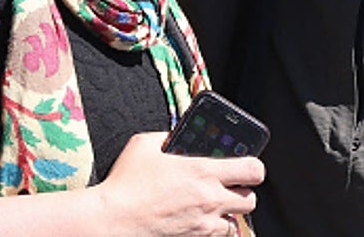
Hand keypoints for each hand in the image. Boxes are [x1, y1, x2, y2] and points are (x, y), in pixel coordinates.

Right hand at [95, 132, 263, 236]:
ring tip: (212, 207)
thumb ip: (167, 136)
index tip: (247, 167)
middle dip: (243, 193)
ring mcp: (202, 224)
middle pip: (251, 200)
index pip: (253, 169)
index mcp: (203, 170)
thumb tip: (176, 136)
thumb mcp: (144, 145)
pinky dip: (213, 231)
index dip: (253, 167)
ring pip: (235, 223)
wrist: (109, 221)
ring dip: (227, 214)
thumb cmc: (124, 183)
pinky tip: (199, 222)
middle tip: (230, 188)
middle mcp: (210, 199)